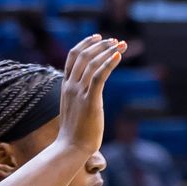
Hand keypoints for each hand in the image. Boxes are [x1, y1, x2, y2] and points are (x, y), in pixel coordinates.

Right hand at [57, 36, 125, 154]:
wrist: (71, 147)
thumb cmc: (75, 132)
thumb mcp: (74, 108)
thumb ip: (79, 96)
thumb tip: (90, 93)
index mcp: (66, 85)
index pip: (73, 56)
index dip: (86, 44)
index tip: (99, 37)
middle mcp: (70, 85)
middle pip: (83, 55)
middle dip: (100, 44)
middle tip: (115, 40)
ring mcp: (79, 93)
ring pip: (92, 63)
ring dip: (107, 51)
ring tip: (121, 45)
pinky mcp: (90, 101)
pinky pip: (99, 77)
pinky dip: (109, 63)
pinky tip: (118, 56)